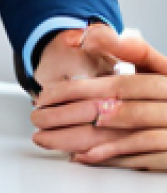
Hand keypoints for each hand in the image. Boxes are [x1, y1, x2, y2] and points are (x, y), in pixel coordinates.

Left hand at [31, 29, 166, 170]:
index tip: (45, 96)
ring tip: (49, 138)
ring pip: (122, 136)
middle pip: (113, 111)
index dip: (78, 90)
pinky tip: (83, 155)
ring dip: (82, 139)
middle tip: (38, 118)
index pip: (114, 85)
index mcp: (164, 80)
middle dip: (69, 115)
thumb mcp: (155, 66)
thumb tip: (91, 34)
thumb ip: (128, 49)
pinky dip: (110, 156)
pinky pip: (139, 157)